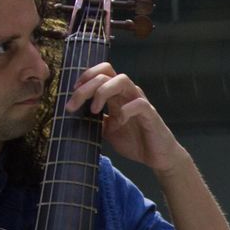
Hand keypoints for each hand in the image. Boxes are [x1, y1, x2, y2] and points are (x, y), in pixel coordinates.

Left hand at [65, 62, 190, 175]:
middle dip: (86, 87)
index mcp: (117, 95)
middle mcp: (128, 93)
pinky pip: (139, 104)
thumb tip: (77, 117)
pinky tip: (118, 123)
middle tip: (72, 105)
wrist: (157, 157)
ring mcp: (140, 102)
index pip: (102, 72)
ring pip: (122, 80)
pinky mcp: (151, 114)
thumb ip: (96, 120)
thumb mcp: (108, 131)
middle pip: (106, 74)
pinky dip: (125, 110)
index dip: (85, 77)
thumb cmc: (135, 141)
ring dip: (103, 92)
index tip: (72, 93)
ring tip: (94, 110)